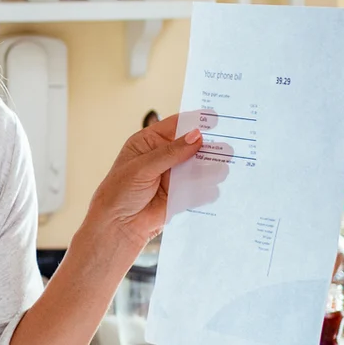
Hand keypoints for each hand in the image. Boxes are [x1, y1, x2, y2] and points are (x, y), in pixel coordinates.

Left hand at [84, 113, 216, 248]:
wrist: (117, 226)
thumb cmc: (119, 193)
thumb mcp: (142, 167)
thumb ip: (170, 153)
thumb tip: (196, 136)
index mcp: (149, 142)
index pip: (175, 125)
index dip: (195, 120)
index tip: (215, 118)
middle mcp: (164, 156)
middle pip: (191, 146)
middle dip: (208, 146)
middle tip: (226, 147)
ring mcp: (173, 176)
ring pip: (198, 167)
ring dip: (211, 167)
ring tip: (222, 169)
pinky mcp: (180, 195)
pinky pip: (198, 188)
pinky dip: (207, 188)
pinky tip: (214, 187)